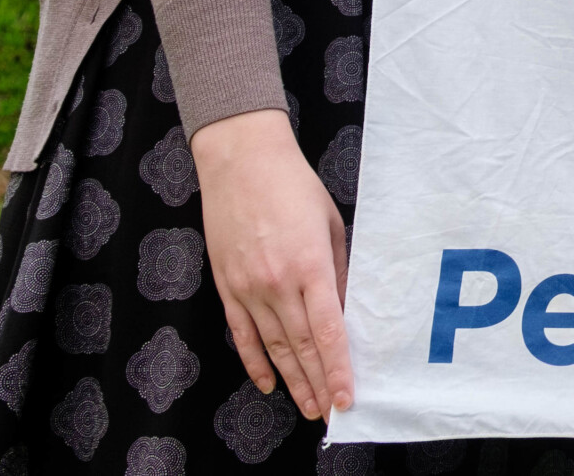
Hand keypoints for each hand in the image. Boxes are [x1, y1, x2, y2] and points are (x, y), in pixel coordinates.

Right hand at [192, 109, 352, 418]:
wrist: (242, 160)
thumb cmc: (294, 186)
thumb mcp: (330, 224)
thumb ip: (338, 271)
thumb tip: (344, 312)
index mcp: (309, 266)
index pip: (327, 332)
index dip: (336, 370)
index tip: (346, 399)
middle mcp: (276, 283)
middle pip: (300, 347)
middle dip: (317, 384)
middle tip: (329, 414)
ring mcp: (248, 287)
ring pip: (273, 347)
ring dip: (292, 380)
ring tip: (306, 407)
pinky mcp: (227, 285)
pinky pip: (242, 333)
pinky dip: (255, 362)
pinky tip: (268, 383)